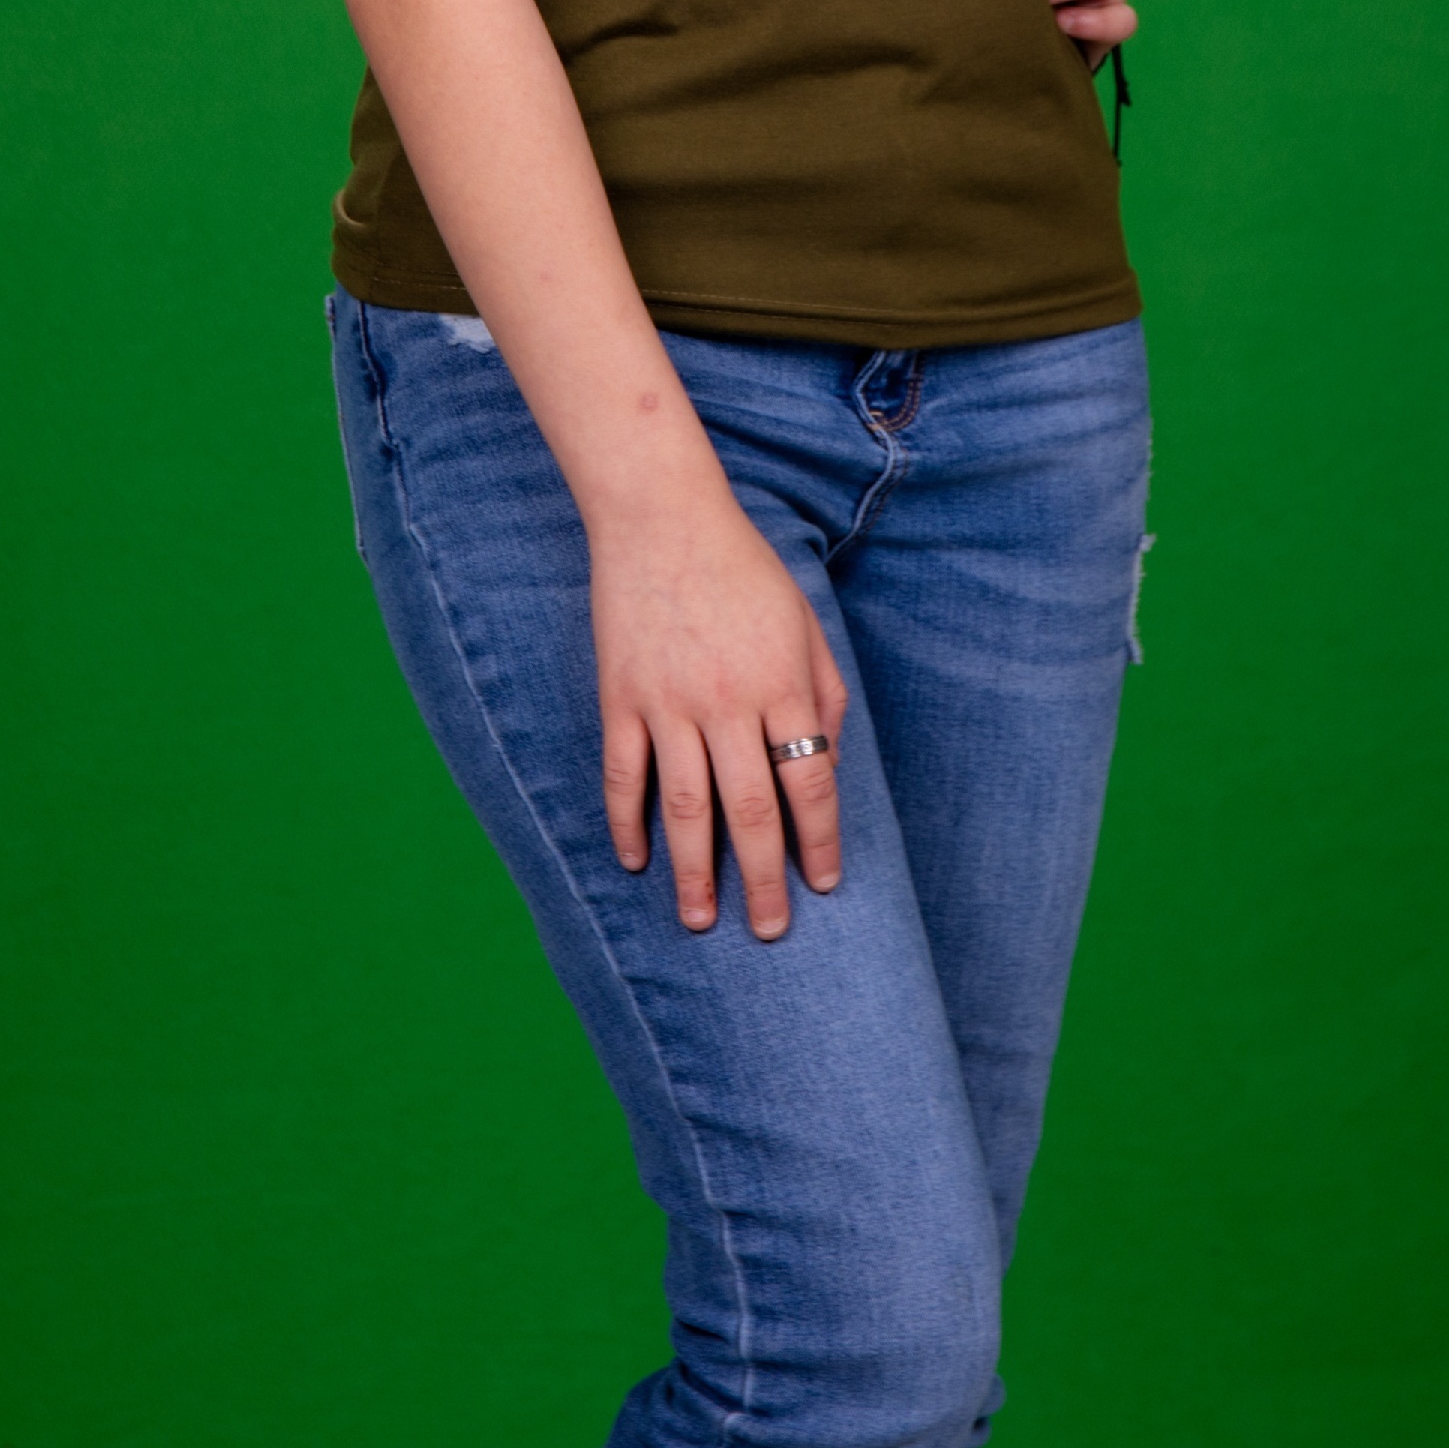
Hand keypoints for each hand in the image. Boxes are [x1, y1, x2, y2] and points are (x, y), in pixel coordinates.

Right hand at [592, 491, 848, 940]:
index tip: (826, 883)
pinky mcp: (620, 697)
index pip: (809, 781)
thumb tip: (827, 764)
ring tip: (702, 920)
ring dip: (694, 870)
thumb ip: (823, 692)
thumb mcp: (804, 623)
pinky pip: (624, 775)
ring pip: (684, 807)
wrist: (663, 518)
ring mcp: (668, 702)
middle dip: (764, 879)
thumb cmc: (744, 570)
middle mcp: (728, 701)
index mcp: (782, 684)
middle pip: (750, 810)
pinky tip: (635, 861)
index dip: (820, 839)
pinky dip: (627, 823)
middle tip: (770, 929)